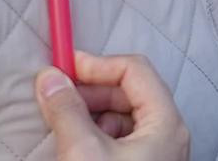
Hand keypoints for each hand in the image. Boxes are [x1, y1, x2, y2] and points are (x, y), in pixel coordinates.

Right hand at [35, 51, 189, 160]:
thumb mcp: (85, 152)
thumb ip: (66, 111)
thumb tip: (49, 78)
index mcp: (166, 122)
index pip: (135, 70)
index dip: (98, 65)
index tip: (64, 68)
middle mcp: (168, 133)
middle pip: (129, 92)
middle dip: (91, 90)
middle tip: (56, 96)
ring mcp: (157, 152)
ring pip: (123, 116)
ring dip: (91, 113)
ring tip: (64, 124)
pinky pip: (121, 138)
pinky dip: (97, 133)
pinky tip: (77, 145)